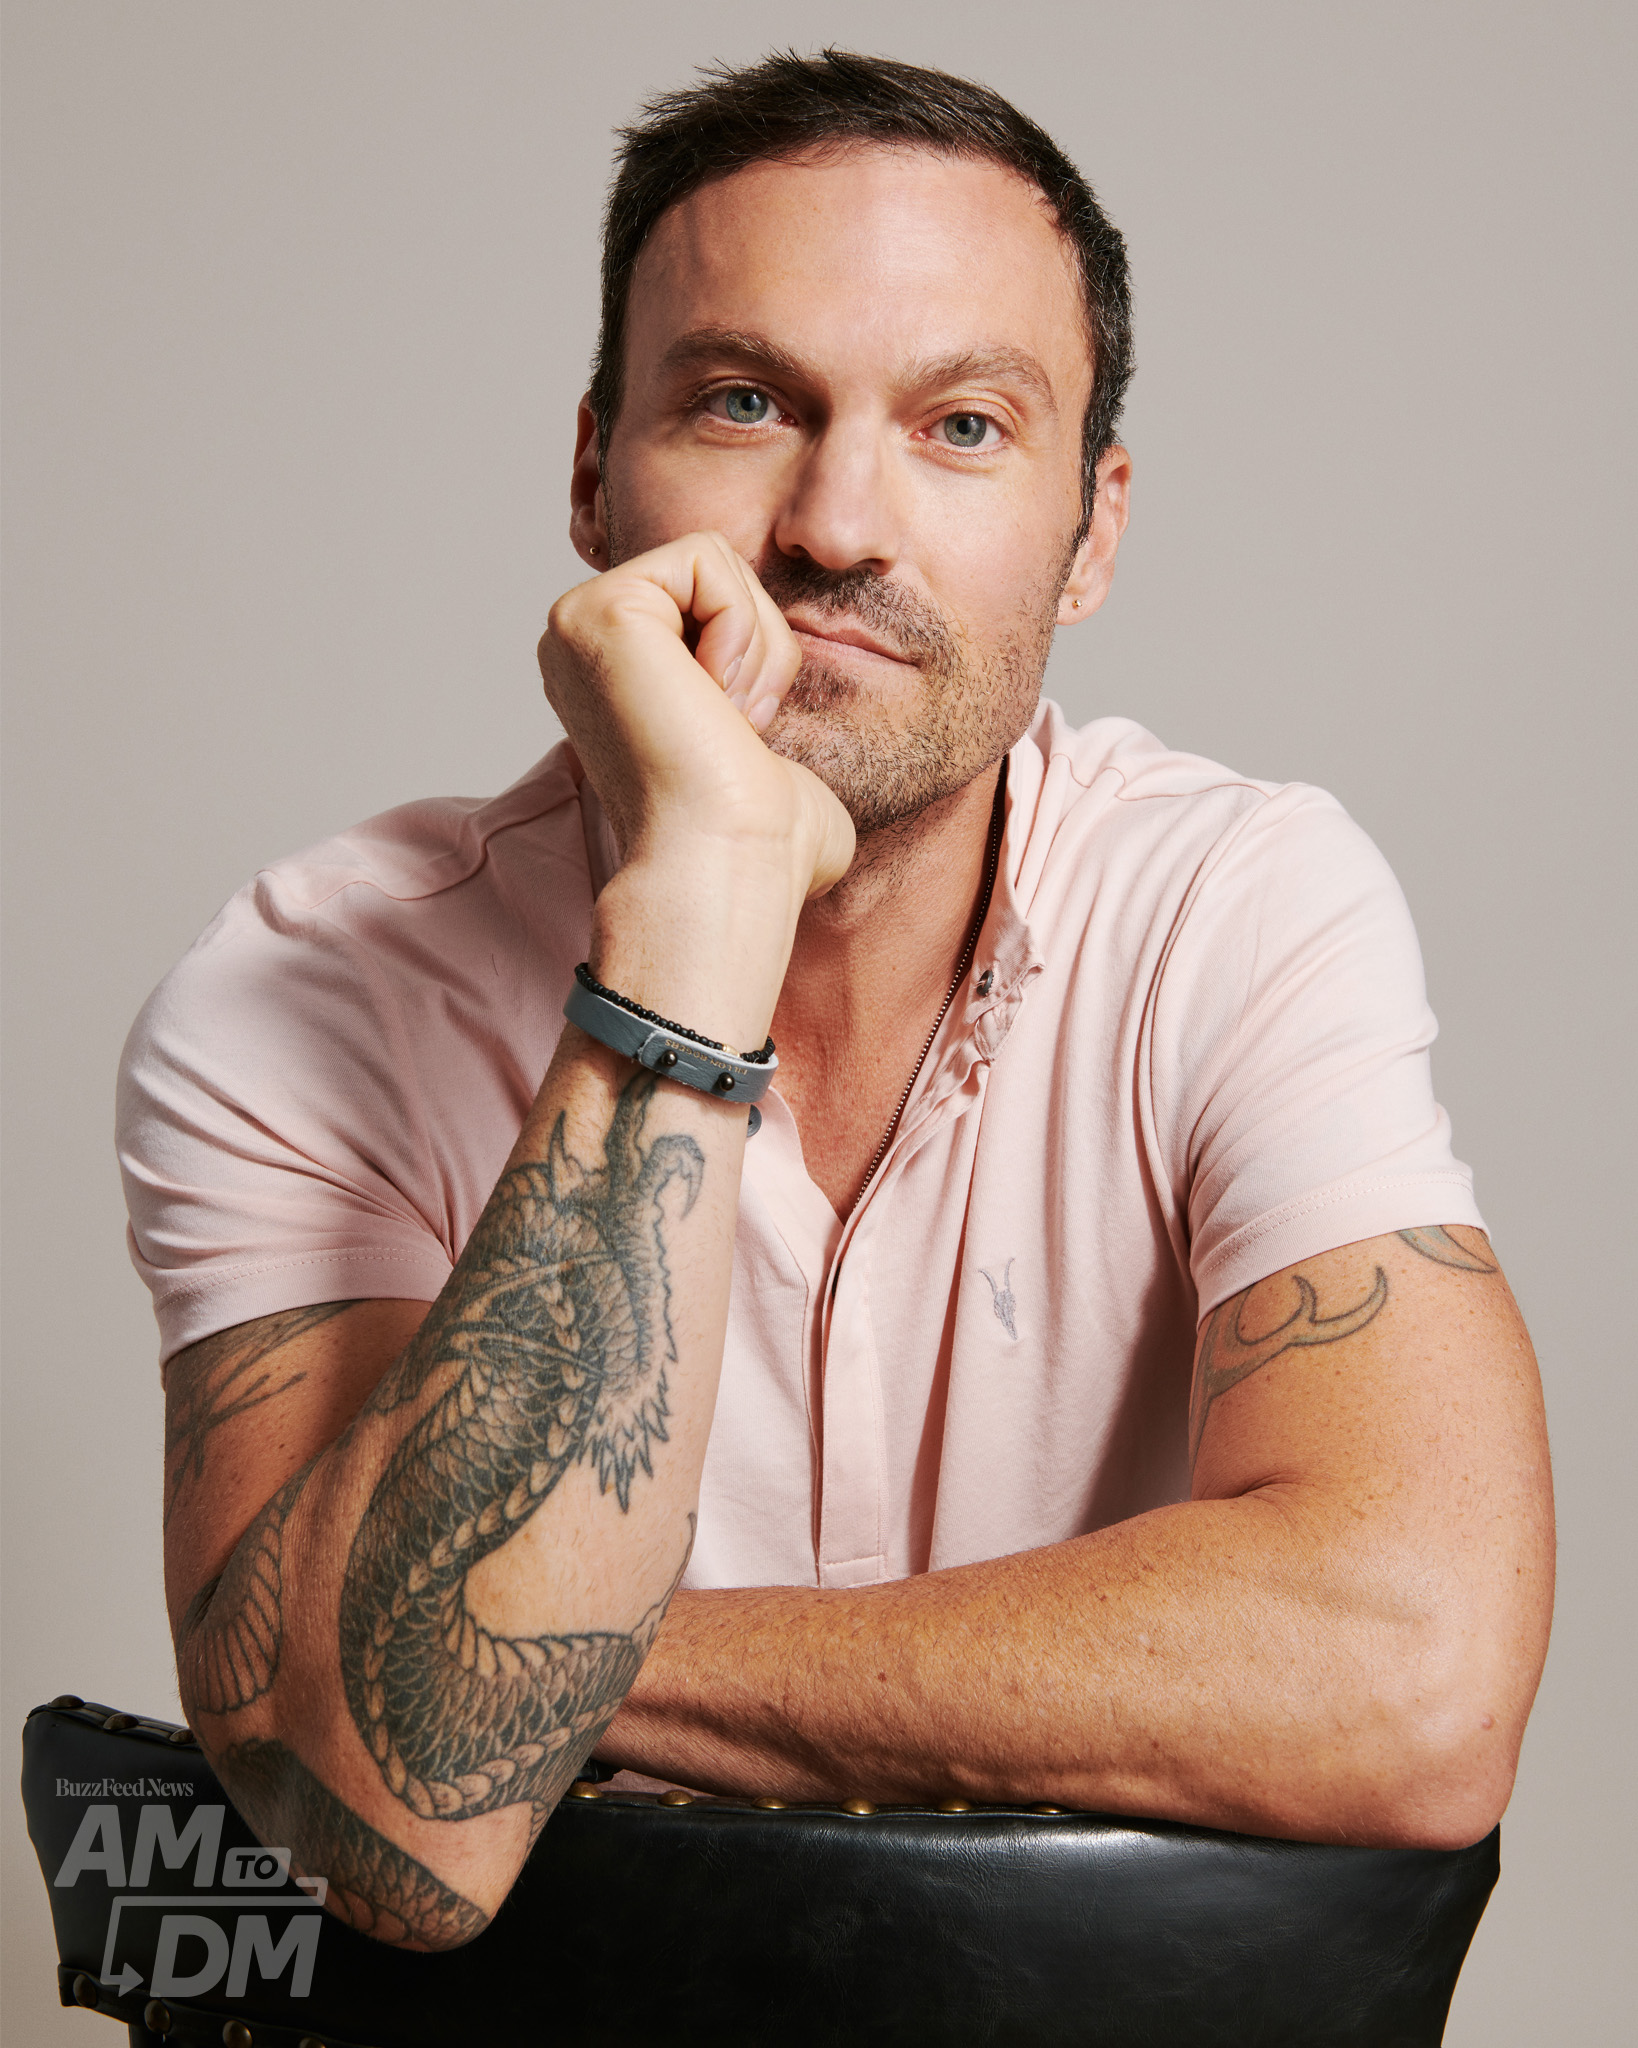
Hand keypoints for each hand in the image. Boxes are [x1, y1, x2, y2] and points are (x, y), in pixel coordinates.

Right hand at [539, 532, 853, 901]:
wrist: (732, 859)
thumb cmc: (759, 837)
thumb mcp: (763, 759)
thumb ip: (759, 723)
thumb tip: (771, 756)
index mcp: (612, 675)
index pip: (714, 598)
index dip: (753, 656)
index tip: (737, 734)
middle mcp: (581, 646)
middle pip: (714, 571)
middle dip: (755, 643)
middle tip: (731, 724)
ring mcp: (578, 625)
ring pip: (713, 559)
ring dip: (751, 642)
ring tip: (721, 717)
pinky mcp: (599, 609)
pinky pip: (705, 557)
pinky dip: (738, 627)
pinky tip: (713, 698)